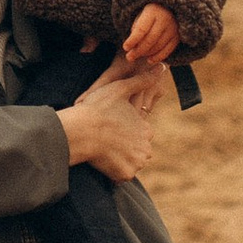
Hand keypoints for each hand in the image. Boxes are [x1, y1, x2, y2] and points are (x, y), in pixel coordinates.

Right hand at [58, 65, 160, 184]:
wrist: (80, 131)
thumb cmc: (97, 108)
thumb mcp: (120, 88)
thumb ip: (143, 79)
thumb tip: (163, 67)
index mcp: (145, 129)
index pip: (141, 134)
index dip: (125, 130)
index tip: (112, 127)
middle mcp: (145, 148)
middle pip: (137, 150)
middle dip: (126, 147)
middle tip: (107, 140)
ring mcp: (135, 162)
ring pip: (130, 163)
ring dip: (121, 159)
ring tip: (104, 150)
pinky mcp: (124, 175)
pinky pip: (121, 176)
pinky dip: (113, 171)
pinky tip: (103, 160)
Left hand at [121, 3, 179, 69]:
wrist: (169, 8)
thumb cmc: (150, 14)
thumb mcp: (141, 16)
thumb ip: (136, 30)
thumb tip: (132, 48)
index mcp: (153, 11)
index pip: (141, 29)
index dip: (133, 40)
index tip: (125, 48)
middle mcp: (165, 19)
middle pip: (150, 40)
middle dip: (138, 50)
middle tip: (129, 57)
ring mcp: (173, 29)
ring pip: (158, 46)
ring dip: (146, 54)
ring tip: (137, 56)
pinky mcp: (178, 37)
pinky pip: (167, 50)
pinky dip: (158, 57)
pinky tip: (149, 60)